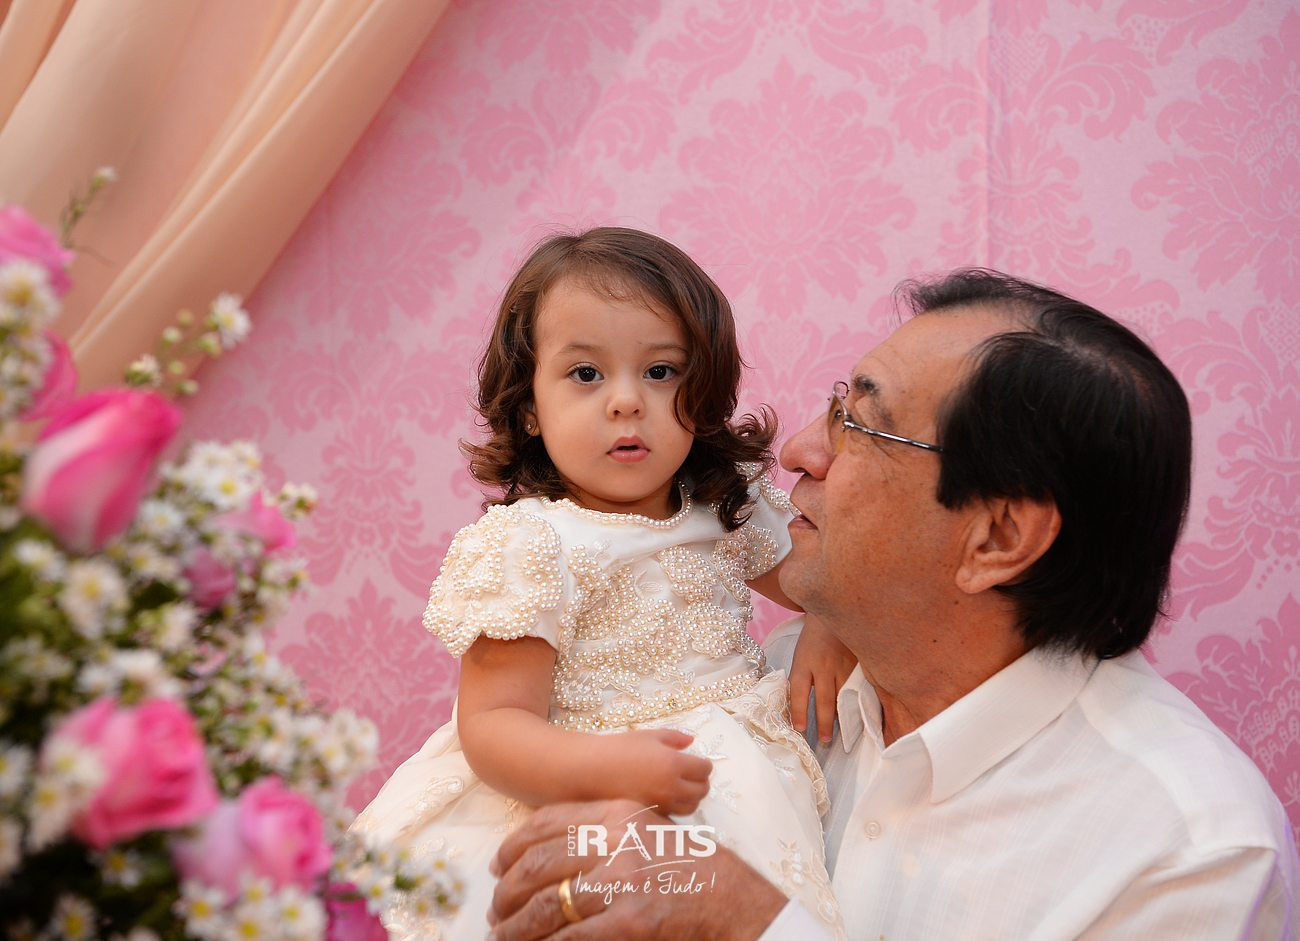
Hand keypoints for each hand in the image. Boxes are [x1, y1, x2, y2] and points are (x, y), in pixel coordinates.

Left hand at [487, 800, 786, 940]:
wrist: (736, 900)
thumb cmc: (693, 867)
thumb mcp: (650, 829)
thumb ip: (607, 831)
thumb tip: (555, 847)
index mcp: (619, 813)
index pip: (548, 822)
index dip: (514, 845)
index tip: (498, 865)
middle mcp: (617, 841)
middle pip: (539, 863)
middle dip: (508, 891)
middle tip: (496, 910)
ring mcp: (624, 880)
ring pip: (548, 904)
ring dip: (518, 926)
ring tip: (504, 936)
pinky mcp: (632, 919)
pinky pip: (573, 937)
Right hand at [597, 728, 711, 815]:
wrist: (592, 770)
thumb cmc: (620, 748)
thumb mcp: (649, 735)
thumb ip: (675, 738)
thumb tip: (692, 741)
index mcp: (674, 764)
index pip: (704, 770)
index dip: (704, 765)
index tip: (698, 761)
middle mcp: (671, 787)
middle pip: (702, 791)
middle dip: (701, 782)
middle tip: (693, 775)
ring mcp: (661, 804)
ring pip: (691, 807)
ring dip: (692, 797)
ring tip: (682, 788)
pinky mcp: (651, 815)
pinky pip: (674, 815)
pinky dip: (676, 807)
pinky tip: (667, 797)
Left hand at [789, 614, 855, 744]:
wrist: (835, 608)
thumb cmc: (814, 637)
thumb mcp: (801, 655)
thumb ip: (802, 678)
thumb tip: (801, 707)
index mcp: (804, 661)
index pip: (799, 692)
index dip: (799, 712)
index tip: (800, 730)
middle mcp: (823, 665)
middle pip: (824, 700)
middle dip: (823, 723)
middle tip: (825, 741)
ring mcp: (844, 664)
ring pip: (844, 697)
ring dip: (843, 717)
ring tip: (845, 735)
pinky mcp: (860, 663)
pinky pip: (860, 688)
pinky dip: (859, 704)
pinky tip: (862, 716)